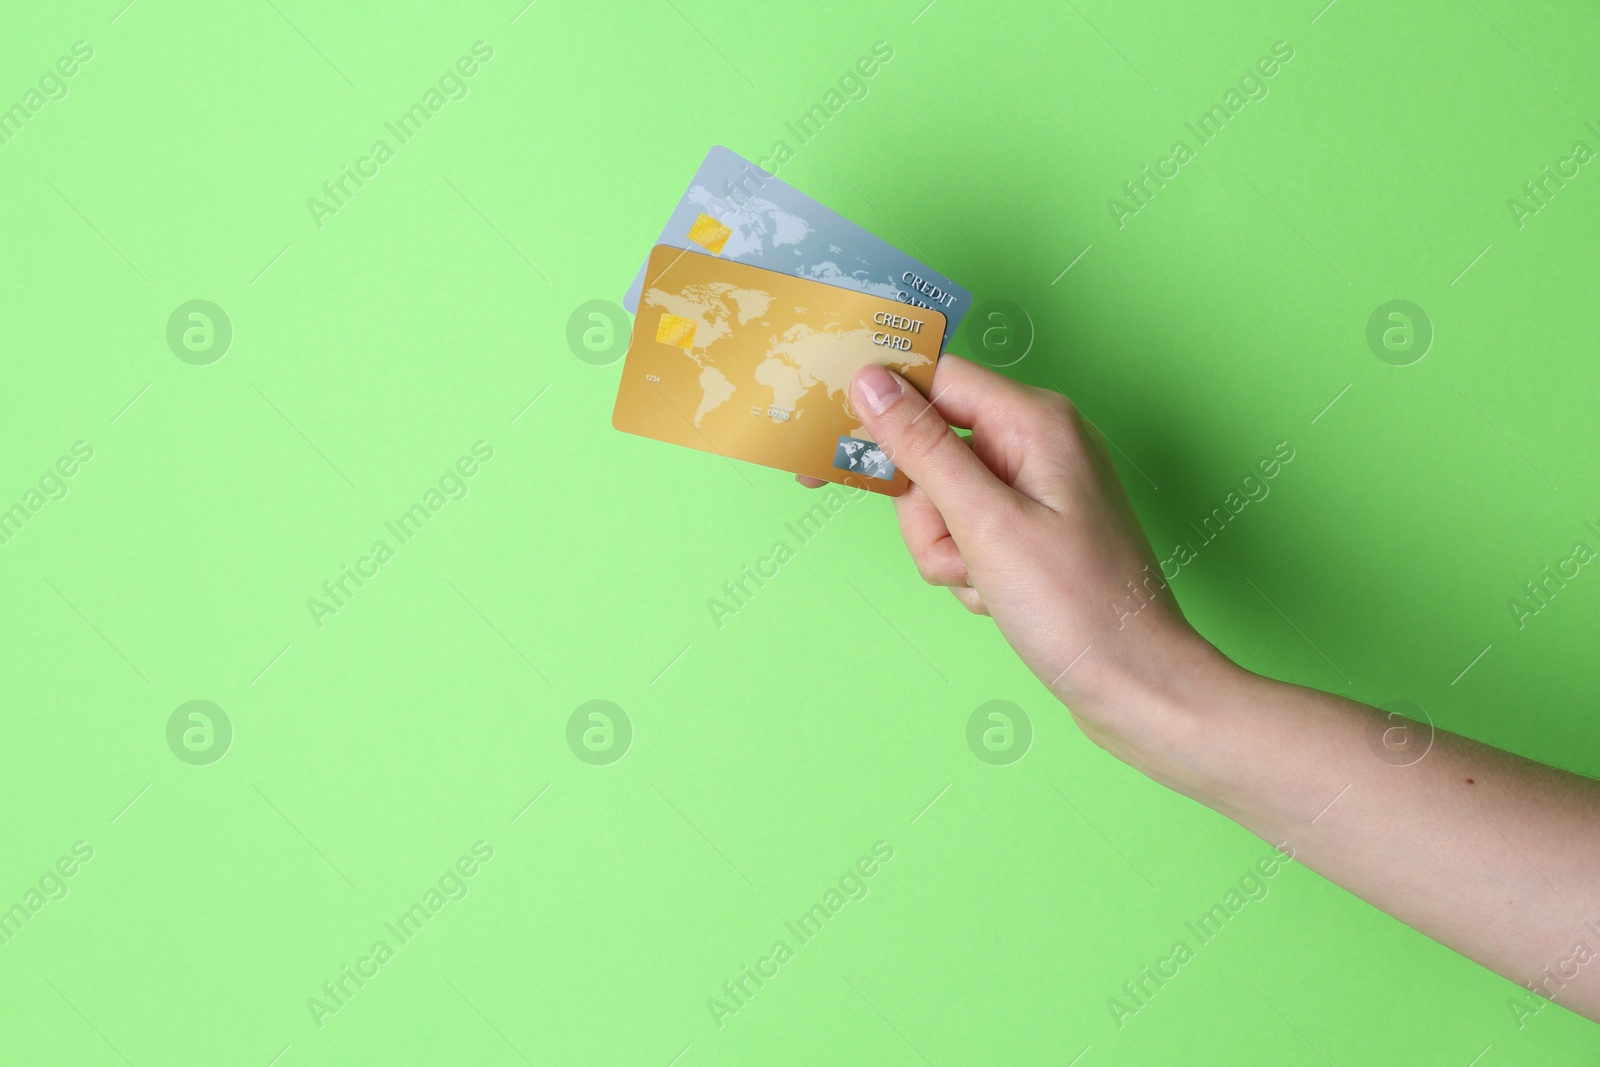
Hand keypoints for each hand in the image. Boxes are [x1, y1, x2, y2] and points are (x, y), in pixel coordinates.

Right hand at [806, 355, 1229, 753]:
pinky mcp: (1031, 528)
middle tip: (958, 552)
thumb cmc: (1079, 607)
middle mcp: (1039, 441)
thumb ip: (923, 447)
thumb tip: (870, 383)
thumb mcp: (985, 523)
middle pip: (931, 446)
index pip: (935, 379)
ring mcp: (1036, 487)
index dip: (882, 410)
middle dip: (926, 511)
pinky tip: (998, 597)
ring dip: (946, 550)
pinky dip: (967, 568)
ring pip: (941, 499)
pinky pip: (966, 532)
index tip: (835, 445)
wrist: (1134, 684)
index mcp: (1036, 420)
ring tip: (986, 584)